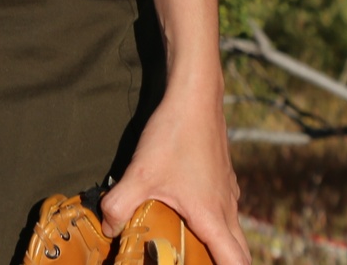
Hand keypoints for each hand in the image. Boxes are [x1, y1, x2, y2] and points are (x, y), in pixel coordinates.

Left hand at [100, 85, 248, 264]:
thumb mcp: (139, 173)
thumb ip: (119, 205)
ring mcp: (228, 194)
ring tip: (186, 247)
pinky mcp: (222, 179)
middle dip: (221, 263)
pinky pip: (224, 211)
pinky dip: (212, 222)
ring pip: (231, 231)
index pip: (236, 263)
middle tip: (192, 261)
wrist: (194, 98)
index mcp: (213, 218)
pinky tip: (184, 213)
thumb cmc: (174, 137)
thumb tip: (108, 228)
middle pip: (238, 252)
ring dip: (216, 244)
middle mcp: (227, 210)